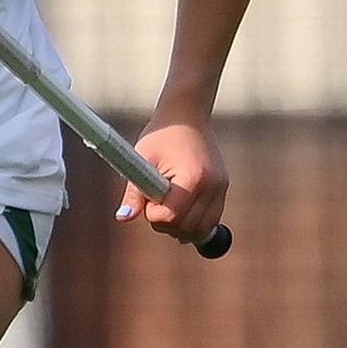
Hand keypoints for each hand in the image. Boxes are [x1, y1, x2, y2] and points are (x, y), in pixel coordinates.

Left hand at [115, 120, 228, 246]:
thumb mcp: (143, 160)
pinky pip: (210, 221)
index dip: (153, 214)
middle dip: (166, 223)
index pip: (171, 216)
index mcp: (192, 177)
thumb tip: (123, 217)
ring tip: (167, 206)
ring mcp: (221, 189)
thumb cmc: (161, 135)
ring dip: (181, 227)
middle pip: (187, 228)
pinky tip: (181, 211)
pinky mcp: (223, 189)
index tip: (147, 198)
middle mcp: (212, 186)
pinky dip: (194, 223)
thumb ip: (134, 192)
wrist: (186, 116)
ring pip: (201, 230)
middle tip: (154, 203)